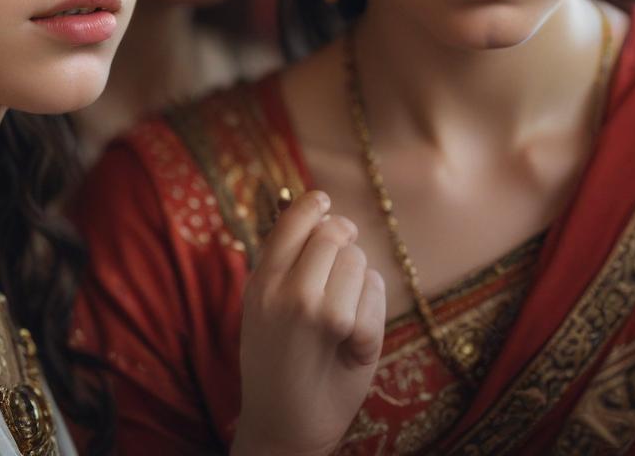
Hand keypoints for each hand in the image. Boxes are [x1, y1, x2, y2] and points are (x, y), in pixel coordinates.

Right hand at [232, 190, 384, 455]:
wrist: (281, 433)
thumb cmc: (279, 368)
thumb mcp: (264, 312)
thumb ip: (285, 268)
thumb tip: (323, 218)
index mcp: (260, 282)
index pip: (291, 221)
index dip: (313, 206)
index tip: (325, 202)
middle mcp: (282, 288)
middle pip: (332, 234)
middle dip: (346, 243)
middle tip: (347, 261)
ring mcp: (313, 306)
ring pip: (357, 262)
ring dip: (360, 284)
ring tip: (344, 320)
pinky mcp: (343, 329)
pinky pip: (375, 294)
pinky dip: (374, 314)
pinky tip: (354, 343)